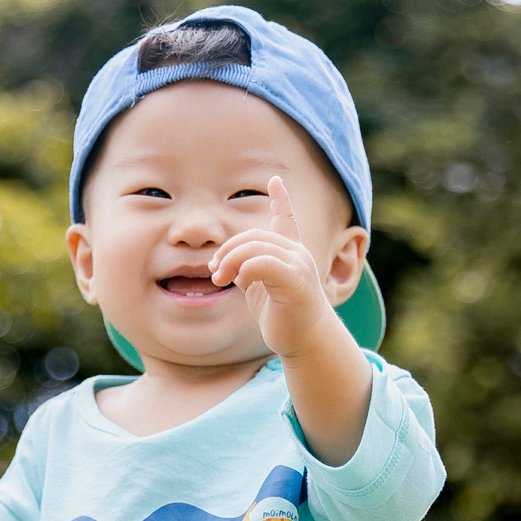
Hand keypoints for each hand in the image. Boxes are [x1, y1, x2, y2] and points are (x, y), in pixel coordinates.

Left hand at [210, 177, 338, 360]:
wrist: (305, 340)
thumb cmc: (283, 315)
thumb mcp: (260, 288)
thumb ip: (247, 269)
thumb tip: (222, 264)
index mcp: (290, 252)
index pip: (286, 219)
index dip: (281, 199)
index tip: (275, 180)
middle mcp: (297, 253)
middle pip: (254, 236)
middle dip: (228, 250)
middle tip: (215, 271)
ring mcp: (299, 265)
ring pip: (255, 248)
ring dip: (231, 261)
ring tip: (221, 279)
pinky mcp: (296, 281)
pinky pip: (264, 264)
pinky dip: (246, 269)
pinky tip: (240, 282)